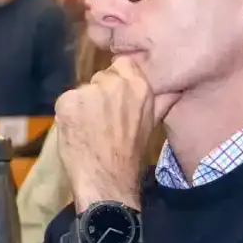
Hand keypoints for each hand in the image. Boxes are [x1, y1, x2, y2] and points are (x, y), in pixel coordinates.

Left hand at [55, 57, 169, 211]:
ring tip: (89, 128)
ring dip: (82, 105)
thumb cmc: (130, 152)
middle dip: (99, 94)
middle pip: (99, 77)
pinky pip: (65, 101)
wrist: (107, 179)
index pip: (123, 63)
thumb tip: (176, 86)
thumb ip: (162, 98)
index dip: (117, 79)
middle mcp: (114, 82)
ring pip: (82, 90)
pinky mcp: (67, 101)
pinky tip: (76, 131)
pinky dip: (68, 115)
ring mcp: (89, 91)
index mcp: (138, 85)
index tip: (115, 97)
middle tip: (102, 119)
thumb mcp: (153, 121)